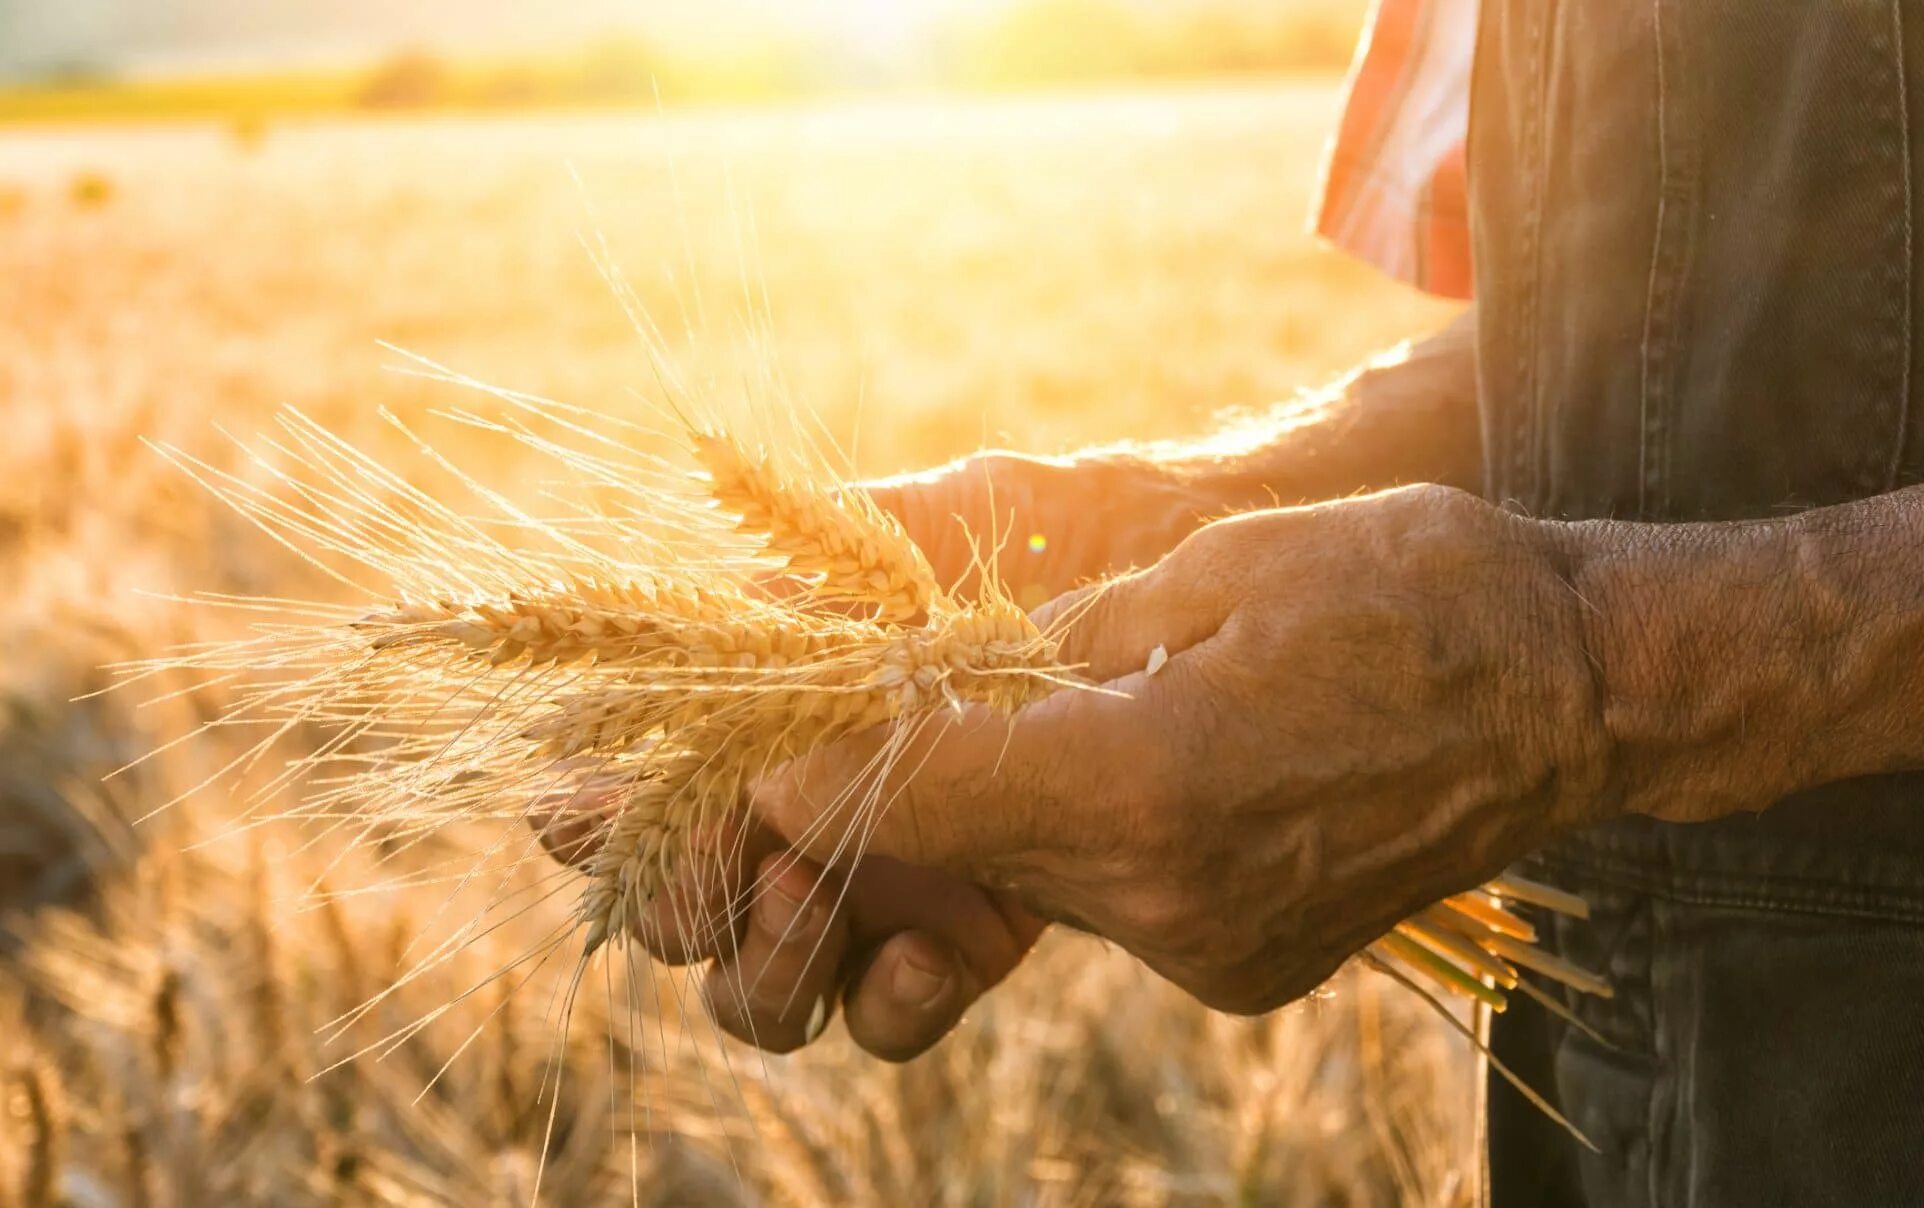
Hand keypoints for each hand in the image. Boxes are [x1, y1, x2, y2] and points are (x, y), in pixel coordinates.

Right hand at [538, 450, 1221, 1057]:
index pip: (638, 792)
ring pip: (765, 985)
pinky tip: (932, 956)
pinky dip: (888, 1003)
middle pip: (683, 912)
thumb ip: (797, 581)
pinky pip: (890, 1012)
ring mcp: (885, 877)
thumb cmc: (1042, 525)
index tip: (584, 806)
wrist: (1185, 563)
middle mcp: (807, 812)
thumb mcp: (907, 530)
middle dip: (678, 902)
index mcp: (770, 719)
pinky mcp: (971, 928)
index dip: (589, 816)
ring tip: (815, 897)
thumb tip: (685, 627)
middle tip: (726, 858)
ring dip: (763, 964)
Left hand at [753, 485, 1616, 1013]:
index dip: (821, 768)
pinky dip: (1091, 839)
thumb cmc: (1408, 588)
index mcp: (1147, 779)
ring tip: (1013, 719)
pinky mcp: (1243, 967)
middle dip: (903, 787)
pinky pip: (1116, 901)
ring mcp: (1210, 949)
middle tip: (857, 719)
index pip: (922, 793)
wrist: (1577, 694)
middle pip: (967, 848)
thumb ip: (1059, 643)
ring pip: (1037, 880)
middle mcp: (1167, 895)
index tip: (761, 748)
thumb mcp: (1213, 571)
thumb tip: (942, 675)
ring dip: (1002, 809)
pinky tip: (1129, 762)